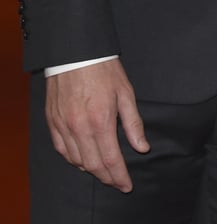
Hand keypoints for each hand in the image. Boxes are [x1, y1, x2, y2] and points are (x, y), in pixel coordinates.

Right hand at [45, 59, 148, 191]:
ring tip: (103, 172)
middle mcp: (80, 127)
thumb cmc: (104, 70)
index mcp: (101, 120)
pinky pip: (61, 150)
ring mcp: (64, 126)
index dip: (119, 176)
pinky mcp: (53, 121)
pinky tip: (81, 159)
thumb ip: (133, 123)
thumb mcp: (126, 92)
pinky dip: (72, 159)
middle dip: (106, 177)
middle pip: (93, 165)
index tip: (126, 185)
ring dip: (90, 170)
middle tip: (116, 182)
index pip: (111, 160)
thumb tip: (142, 147)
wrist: (76, 52)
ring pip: (76, 160)